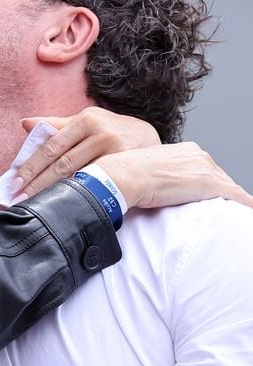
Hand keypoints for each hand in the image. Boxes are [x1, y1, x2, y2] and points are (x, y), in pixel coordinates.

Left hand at [16, 108, 158, 197]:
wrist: (150, 139)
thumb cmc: (111, 131)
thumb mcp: (86, 122)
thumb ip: (56, 125)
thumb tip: (25, 123)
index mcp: (85, 119)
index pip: (52, 145)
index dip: (32, 164)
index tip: (15, 181)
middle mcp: (100, 131)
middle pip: (62, 162)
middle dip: (38, 182)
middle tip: (19, 197)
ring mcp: (114, 150)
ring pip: (78, 175)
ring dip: (54, 191)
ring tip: (36, 203)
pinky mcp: (126, 166)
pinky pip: (96, 183)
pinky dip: (78, 194)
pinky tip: (64, 203)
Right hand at [98, 142, 252, 209]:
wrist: (124, 175)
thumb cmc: (127, 175)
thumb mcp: (148, 171)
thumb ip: (161, 176)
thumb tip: (157, 188)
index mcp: (185, 151)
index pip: (207, 170)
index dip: (211, 186)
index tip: (211, 198)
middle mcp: (198, 155)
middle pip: (221, 178)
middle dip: (224, 193)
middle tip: (226, 209)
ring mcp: (204, 168)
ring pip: (228, 187)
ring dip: (232, 201)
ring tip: (236, 214)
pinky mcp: (208, 183)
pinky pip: (234, 195)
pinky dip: (243, 203)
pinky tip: (248, 210)